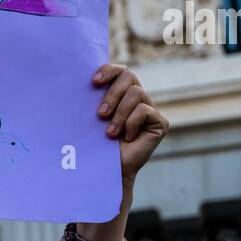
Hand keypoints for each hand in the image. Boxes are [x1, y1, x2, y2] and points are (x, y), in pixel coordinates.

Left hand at [92, 62, 168, 190]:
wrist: (107, 169)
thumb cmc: (95, 144)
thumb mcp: (91, 117)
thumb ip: (93, 97)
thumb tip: (80, 78)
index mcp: (120, 93)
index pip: (119, 70)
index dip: (108, 70)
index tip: (93, 82)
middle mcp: (136, 98)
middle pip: (129, 76)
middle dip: (112, 94)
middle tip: (100, 115)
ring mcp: (150, 109)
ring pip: (136, 93)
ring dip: (120, 113)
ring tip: (110, 133)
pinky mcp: (160, 122)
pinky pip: (145, 110)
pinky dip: (131, 124)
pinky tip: (127, 138)